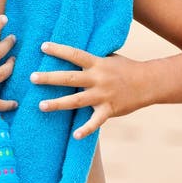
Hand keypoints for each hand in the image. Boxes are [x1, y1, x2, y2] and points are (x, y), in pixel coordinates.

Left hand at [30, 42, 147, 138]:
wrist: (149, 82)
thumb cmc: (126, 68)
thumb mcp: (109, 58)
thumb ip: (91, 59)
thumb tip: (73, 54)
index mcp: (97, 63)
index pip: (74, 54)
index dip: (59, 50)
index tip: (42, 46)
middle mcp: (98, 79)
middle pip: (70, 78)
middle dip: (50, 78)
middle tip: (32, 77)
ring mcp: (103, 95)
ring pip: (76, 100)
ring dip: (58, 104)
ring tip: (41, 106)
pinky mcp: (109, 110)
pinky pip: (96, 122)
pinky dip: (86, 129)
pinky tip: (75, 136)